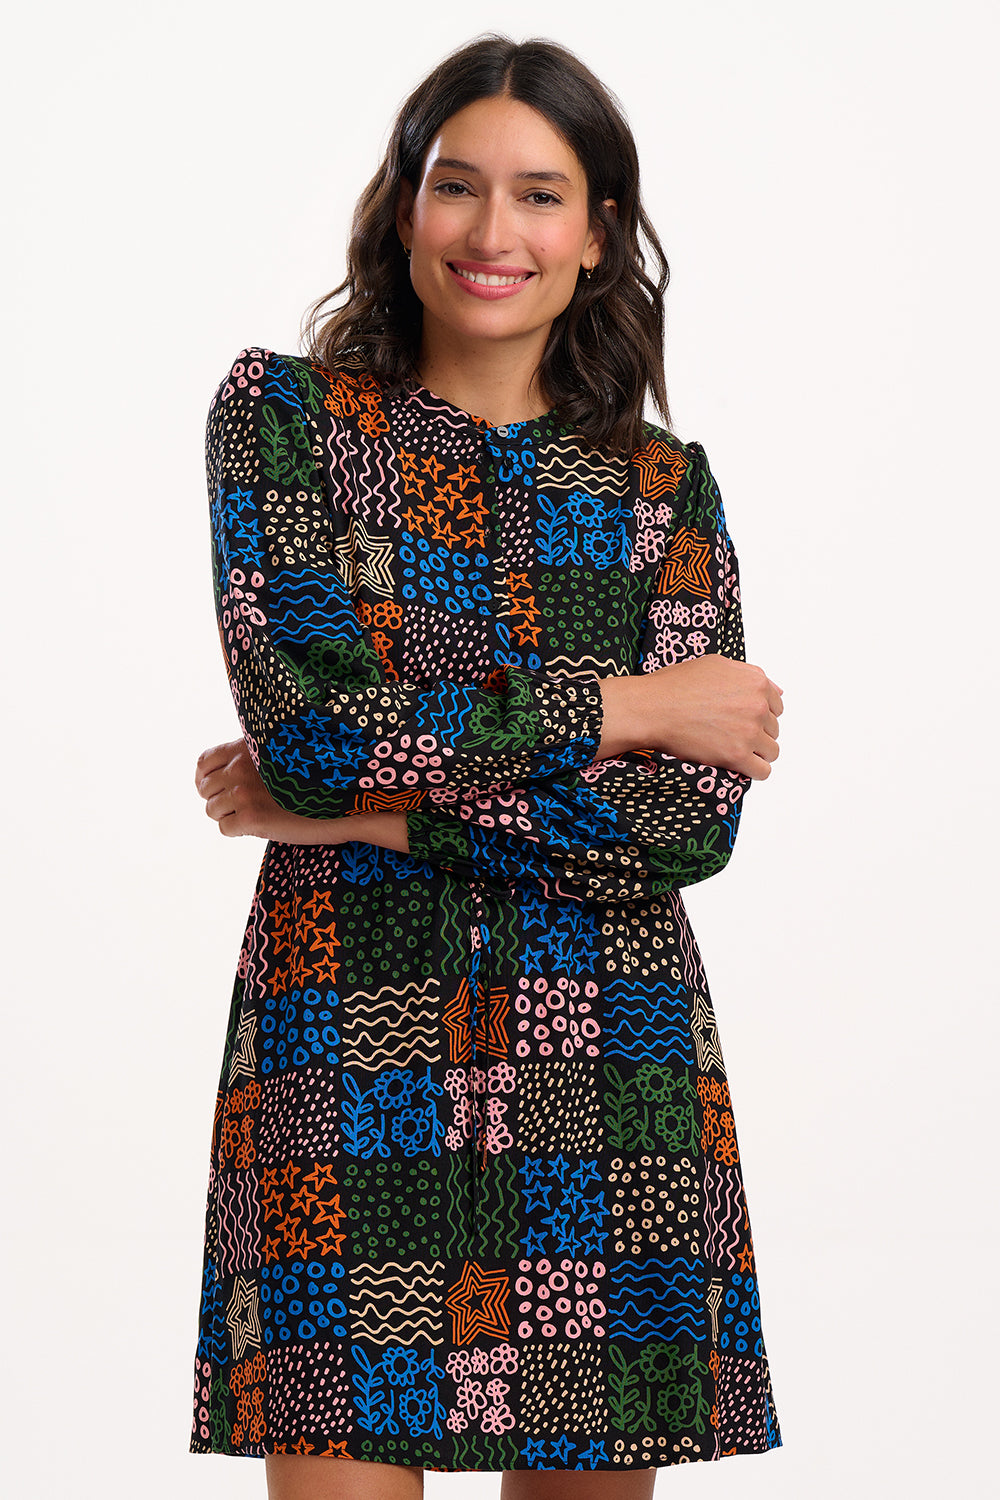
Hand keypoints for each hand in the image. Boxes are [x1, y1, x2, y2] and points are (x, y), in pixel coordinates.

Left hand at [194, 738, 410, 848]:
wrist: (343, 800)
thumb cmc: (319, 777)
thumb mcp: (284, 753)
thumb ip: (256, 757)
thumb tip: (232, 772)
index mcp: (247, 748)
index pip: (204, 761)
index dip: (206, 777)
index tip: (218, 788)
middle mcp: (240, 767)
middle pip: (205, 789)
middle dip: (219, 800)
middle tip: (240, 807)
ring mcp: (244, 793)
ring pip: (212, 811)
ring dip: (229, 816)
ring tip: (254, 817)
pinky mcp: (251, 818)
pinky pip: (225, 829)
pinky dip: (238, 832)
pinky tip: (260, 827)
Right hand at [599, 655, 782, 778]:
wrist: (652, 708)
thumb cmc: (675, 686)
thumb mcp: (716, 665)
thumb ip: (748, 675)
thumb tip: (777, 690)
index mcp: (756, 681)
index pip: (776, 706)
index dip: (759, 714)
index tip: (742, 719)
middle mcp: (757, 705)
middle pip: (773, 729)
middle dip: (756, 733)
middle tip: (730, 734)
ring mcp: (749, 731)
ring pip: (771, 751)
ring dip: (756, 752)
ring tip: (734, 750)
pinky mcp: (737, 755)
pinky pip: (762, 771)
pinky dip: (754, 771)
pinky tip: (739, 765)